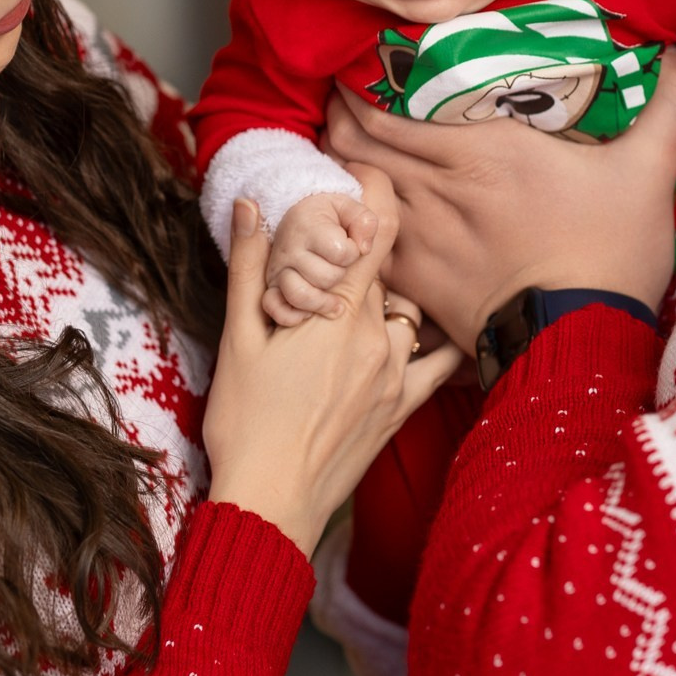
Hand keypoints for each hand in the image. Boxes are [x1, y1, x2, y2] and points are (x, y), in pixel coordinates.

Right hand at [204, 178, 460, 554]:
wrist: (272, 501)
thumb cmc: (245, 423)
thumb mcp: (237, 339)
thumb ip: (249, 267)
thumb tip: (247, 206)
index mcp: (339, 312)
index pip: (376, 231)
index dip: (377, 193)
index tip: (367, 174)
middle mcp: (378, 337)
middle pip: (389, 272)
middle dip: (366, 254)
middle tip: (338, 250)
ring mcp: (396, 373)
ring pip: (409, 312)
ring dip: (390, 298)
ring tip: (357, 299)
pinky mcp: (402, 408)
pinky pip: (438, 364)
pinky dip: (436, 342)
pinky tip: (429, 333)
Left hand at [324, 51, 675, 352]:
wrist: (584, 340)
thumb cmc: (613, 252)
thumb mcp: (649, 171)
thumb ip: (668, 106)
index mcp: (483, 148)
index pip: (389, 105)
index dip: (362, 84)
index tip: (362, 67)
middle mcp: (439, 185)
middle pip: (354, 140)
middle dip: (341, 115)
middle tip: (345, 101)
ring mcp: (421, 236)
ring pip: (350, 185)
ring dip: (340, 163)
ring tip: (345, 148)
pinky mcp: (415, 281)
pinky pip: (362, 237)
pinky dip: (351, 218)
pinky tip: (358, 210)